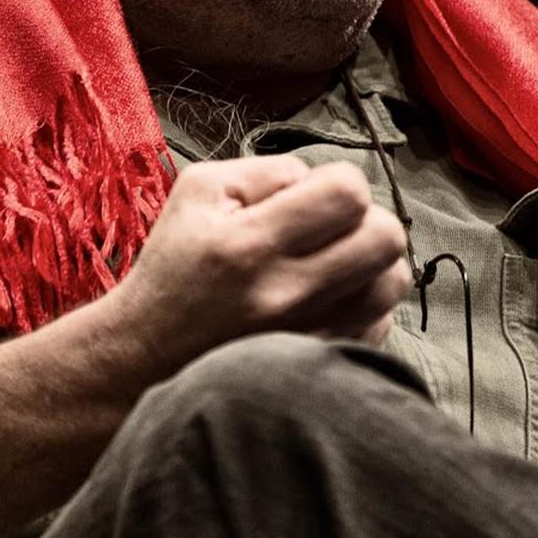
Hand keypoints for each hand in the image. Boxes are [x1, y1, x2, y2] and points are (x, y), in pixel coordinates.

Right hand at [111, 154, 409, 366]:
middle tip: (330, 228)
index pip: (348, 194)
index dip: (340, 183)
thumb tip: (319, 180)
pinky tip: (325, 300)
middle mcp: (287, 295)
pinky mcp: (320, 364)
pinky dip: (362, 305)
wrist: (146, 355)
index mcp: (251, 244)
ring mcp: (309, 336)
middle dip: (365, 220)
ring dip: (370, 263)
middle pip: (385, 238)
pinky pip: (379, 323)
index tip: (314, 196)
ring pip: (390, 283)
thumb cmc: (172, 267)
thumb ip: (266, 172)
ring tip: (332, 263)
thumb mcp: (196, 193)